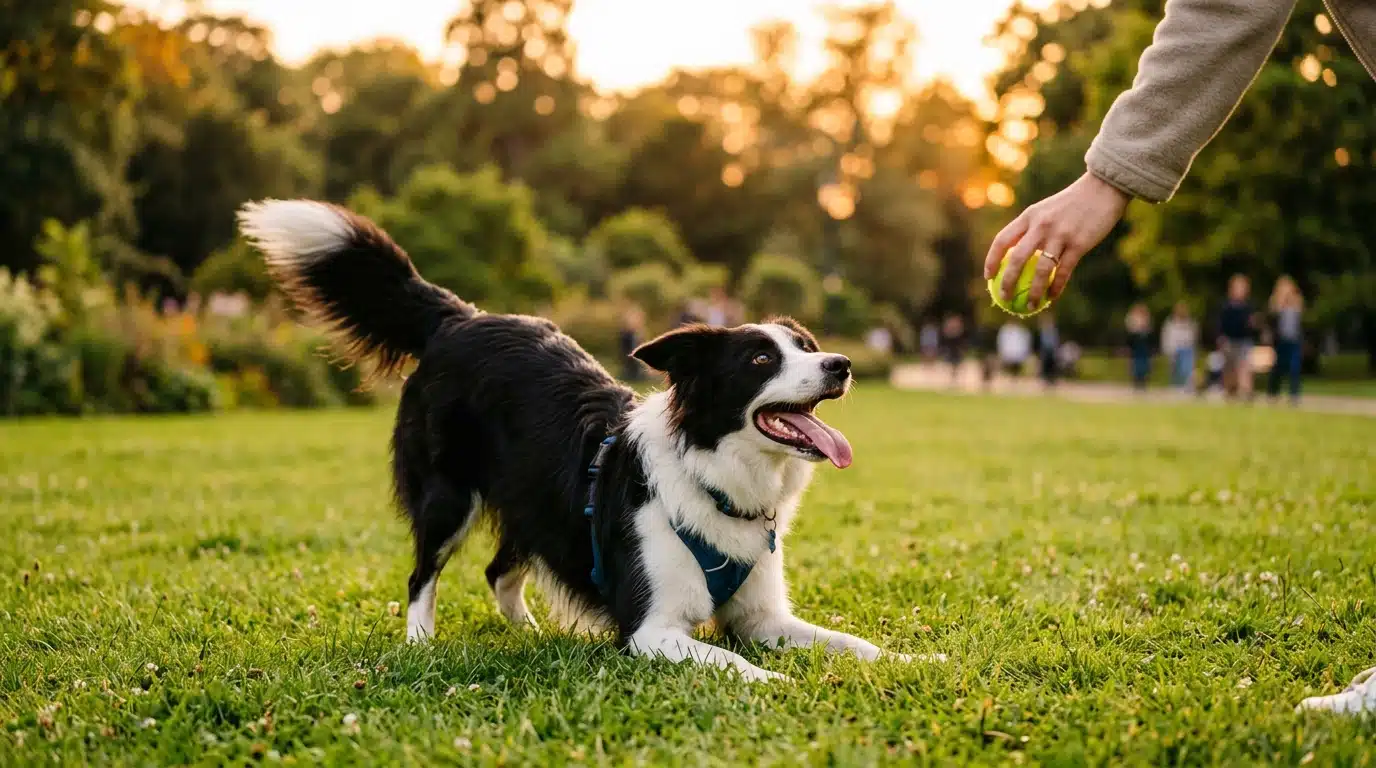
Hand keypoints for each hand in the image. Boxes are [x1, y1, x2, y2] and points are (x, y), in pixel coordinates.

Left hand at [984, 172, 1129, 309]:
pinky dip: (1056, 287)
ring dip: (1034, 292)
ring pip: (1040, 270)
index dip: (992, 260)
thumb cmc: (1073, 203)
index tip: (988, 277)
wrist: (1102, 188)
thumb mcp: (1046, 210)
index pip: (1002, 240)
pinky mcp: (1079, 244)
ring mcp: (1060, 235)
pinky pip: (1063, 271)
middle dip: (1008, 282)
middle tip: (1005, 297)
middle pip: (1017, 259)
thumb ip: (1032, 228)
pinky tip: (1052, 297)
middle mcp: (1041, 225)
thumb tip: (1017, 254)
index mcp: (1029, 216)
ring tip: (1030, 306)